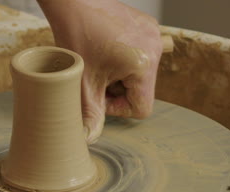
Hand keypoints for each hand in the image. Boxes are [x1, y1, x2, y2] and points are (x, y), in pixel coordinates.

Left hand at [39, 0, 162, 142]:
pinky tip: (106, 51)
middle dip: (118, 90)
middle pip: (142, 90)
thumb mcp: (82, 82)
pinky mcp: (148, 26)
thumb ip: (90, 114)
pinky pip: (142, 55)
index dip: (117, 108)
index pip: (141, 108)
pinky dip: (124, 60)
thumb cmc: (76, 35)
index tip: (99, 94)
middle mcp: (155, 49)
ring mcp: (153, 35)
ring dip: (120, 76)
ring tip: (100, 63)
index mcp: (143, 65)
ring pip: (141, 74)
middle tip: (96, 77)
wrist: (74, 1)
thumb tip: (90, 139)